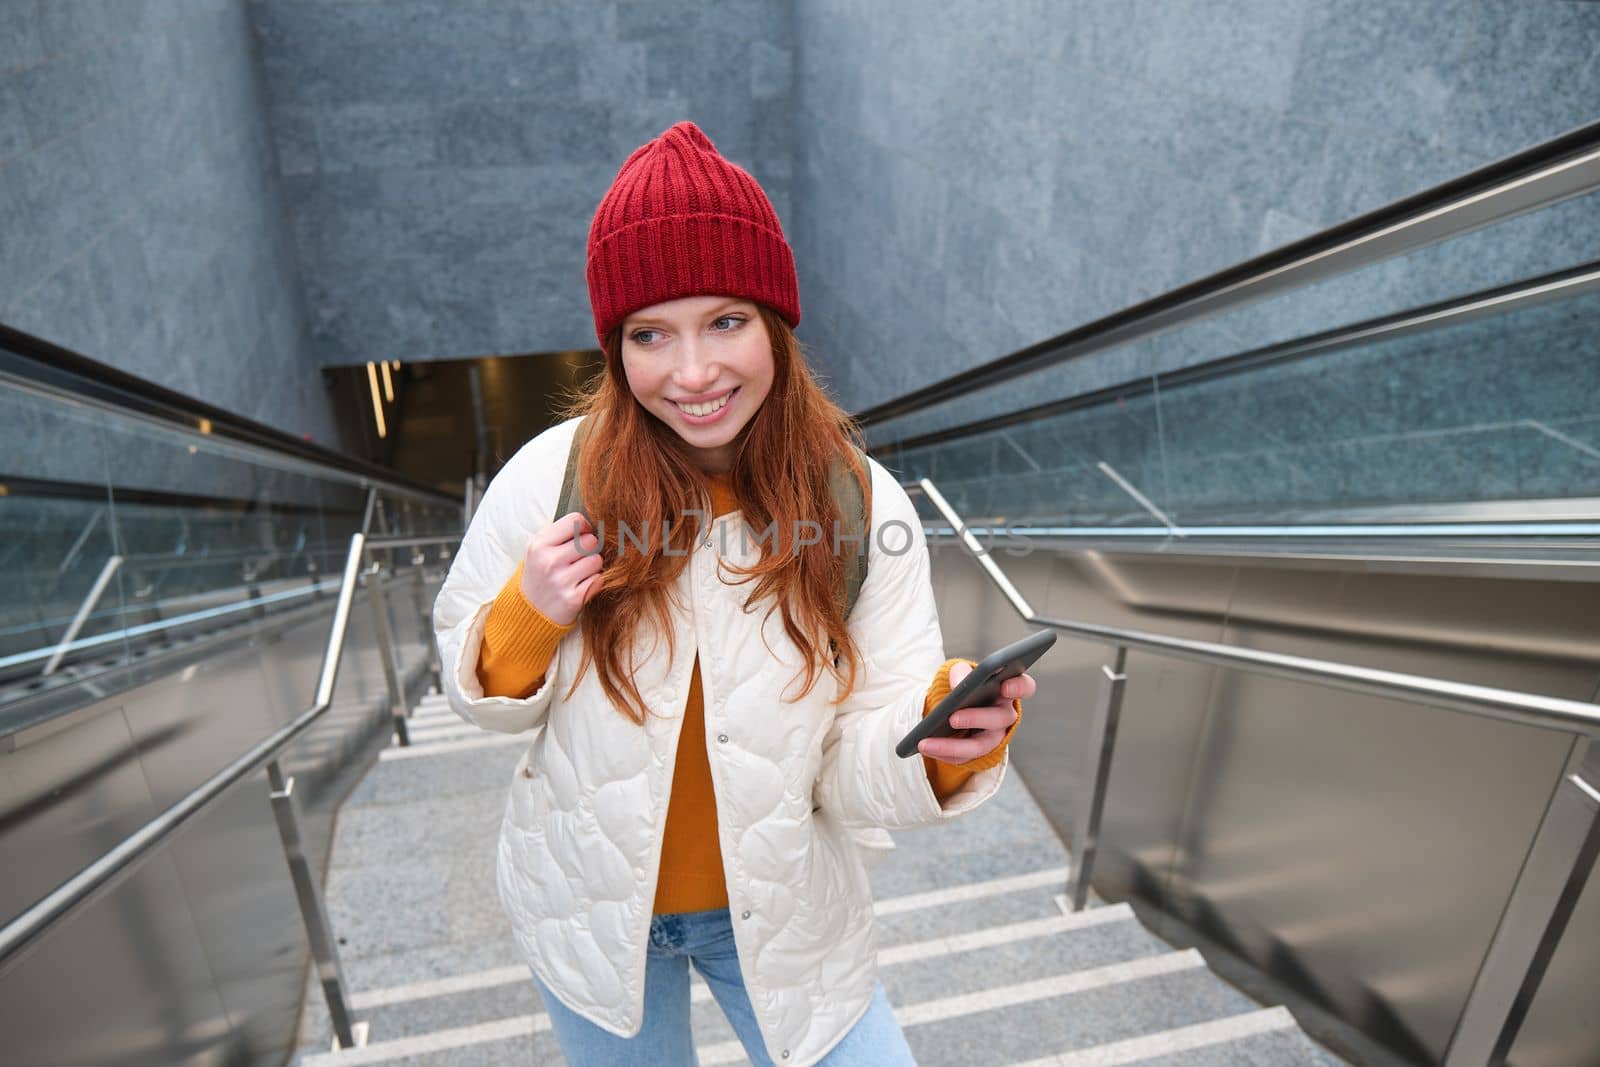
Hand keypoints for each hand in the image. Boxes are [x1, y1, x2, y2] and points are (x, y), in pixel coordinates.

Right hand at [519, 511, 605, 625]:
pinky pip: (599, 580)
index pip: (576, 520)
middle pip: (590, 540)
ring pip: (597, 560)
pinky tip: (581, 586)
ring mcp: (561, 581)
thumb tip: (593, 524)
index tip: (581, 536)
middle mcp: (549, 561)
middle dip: (589, 549)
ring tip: (579, 573)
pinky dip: (594, 582)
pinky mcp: (573, 599)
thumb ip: (561, 533)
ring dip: (593, 566)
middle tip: (579, 558)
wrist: (529, 612)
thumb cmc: (540, 574)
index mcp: (539, 544)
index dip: (584, 527)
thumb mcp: (538, 549)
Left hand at [918, 660, 1033, 764]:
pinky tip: (926, 748)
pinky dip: (945, 753)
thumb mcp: (960, 673)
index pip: (1024, 686)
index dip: (1019, 687)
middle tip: (952, 718)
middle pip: (999, 719)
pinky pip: (965, 757)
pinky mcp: (979, 752)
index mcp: (1005, 691)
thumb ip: (961, 672)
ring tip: (926, 743)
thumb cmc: (963, 685)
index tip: (1005, 686)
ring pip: (981, 745)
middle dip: (976, 718)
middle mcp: (1004, 714)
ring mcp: (993, 736)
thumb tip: (958, 684)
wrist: (954, 706)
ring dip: (953, 745)